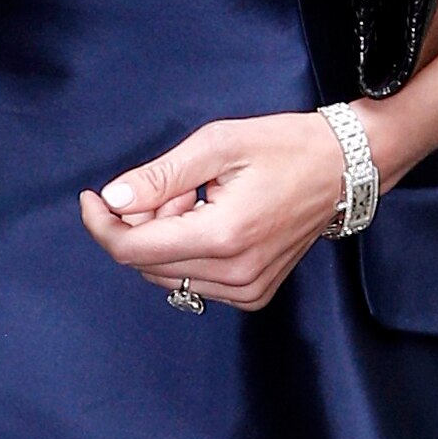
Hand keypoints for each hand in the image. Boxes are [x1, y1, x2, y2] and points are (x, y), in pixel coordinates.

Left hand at [78, 113, 349, 313]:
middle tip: (172, 186)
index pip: (132, 249)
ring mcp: (245, 290)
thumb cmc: (286, 147)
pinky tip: (211, 220)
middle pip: (145, 264)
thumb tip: (113, 199)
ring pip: (166, 274)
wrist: (345, 169)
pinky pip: (193, 281)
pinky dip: (186, 252)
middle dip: (141, 224)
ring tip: (197, 200)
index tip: (92, 197)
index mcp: (223, 236)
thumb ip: (161, 175)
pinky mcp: (253, 295)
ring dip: (164, 238)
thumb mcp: (219, 143)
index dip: (101, 224)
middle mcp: (234, 274)